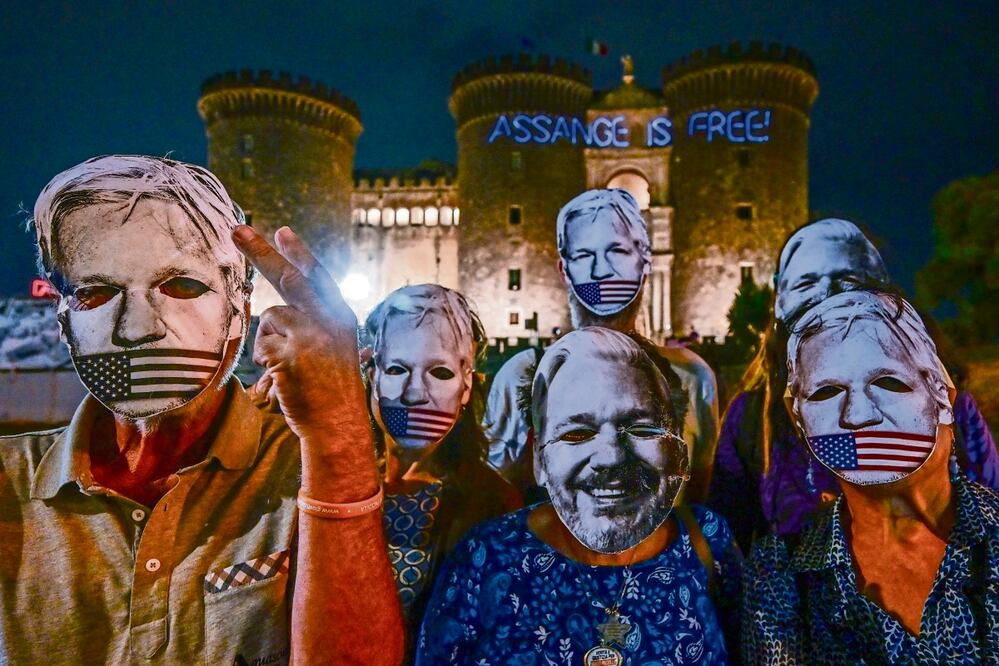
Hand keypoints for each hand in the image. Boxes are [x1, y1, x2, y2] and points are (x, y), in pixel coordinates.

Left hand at [232, 225, 369, 444]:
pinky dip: (266, 361)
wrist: (338, 424)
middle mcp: (328, 319)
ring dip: (270, 340)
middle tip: (235, 229)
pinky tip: (284, 376)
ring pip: (270, 317)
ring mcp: (309, 335)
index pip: (317, 277)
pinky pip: (261, 345)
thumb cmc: (332, 391)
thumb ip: (315, 323)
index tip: (282, 231)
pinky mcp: (289, 353)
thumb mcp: (336, 348)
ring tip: (290, 365)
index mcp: (340, 317)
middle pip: (288, 278)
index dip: (299, 253)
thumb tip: (276, 309)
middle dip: (260, 251)